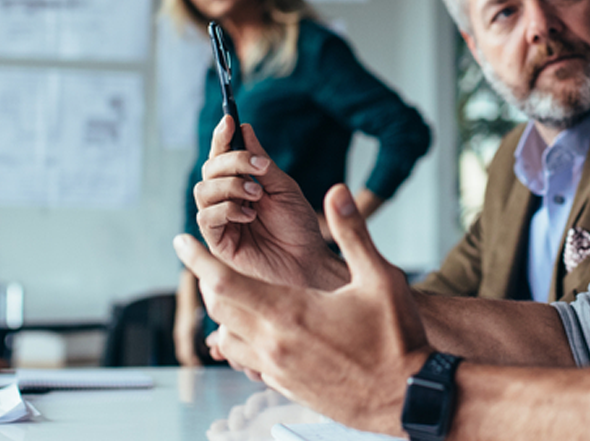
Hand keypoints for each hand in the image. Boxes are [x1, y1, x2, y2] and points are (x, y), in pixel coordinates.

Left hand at [174, 187, 430, 435]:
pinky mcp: (287, 388)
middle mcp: (274, 344)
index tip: (180, 241)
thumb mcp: (380, 278)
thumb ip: (353, 233)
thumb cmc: (398, 338)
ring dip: (223, 314)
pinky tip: (258, 332)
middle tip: (204, 262)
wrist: (409, 397)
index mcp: (290, 312)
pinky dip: (242, 341)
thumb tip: (337, 192)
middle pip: (219, 308)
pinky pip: (248, 361)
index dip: (197, 260)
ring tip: (229, 294)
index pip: (224, 282)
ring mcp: (278, 370)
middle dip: (207, 281)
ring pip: (229, 338)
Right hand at [194, 115, 344, 289]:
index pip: (222, 155)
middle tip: (259, 169)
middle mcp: (226, 199)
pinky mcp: (218, 242)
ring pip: (203, 191)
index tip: (229, 120)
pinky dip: (226, 209)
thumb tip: (244, 129)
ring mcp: (220, 220)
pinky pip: (206, 218)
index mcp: (240, 182)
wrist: (308, 259)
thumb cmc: (298, 224)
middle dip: (232, 162)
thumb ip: (261, 162)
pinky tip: (249, 215)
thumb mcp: (283, 187)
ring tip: (257, 195)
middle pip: (209, 169)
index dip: (222, 136)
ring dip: (230, 186)